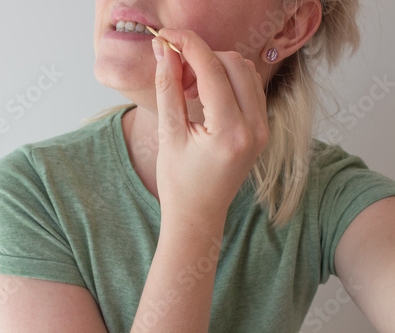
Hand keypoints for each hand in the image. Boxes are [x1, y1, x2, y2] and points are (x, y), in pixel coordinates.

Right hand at [152, 29, 268, 230]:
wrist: (199, 216)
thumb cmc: (179, 183)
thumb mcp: (169, 135)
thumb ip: (167, 88)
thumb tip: (164, 51)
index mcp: (230, 133)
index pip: (212, 70)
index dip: (188, 45)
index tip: (167, 36)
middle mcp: (255, 128)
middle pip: (234, 63)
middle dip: (201, 56)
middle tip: (173, 70)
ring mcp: (262, 129)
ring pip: (245, 71)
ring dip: (214, 67)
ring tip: (187, 86)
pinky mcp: (261, 129)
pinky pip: (249, 88)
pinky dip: (226, 80)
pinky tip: (203, 94)